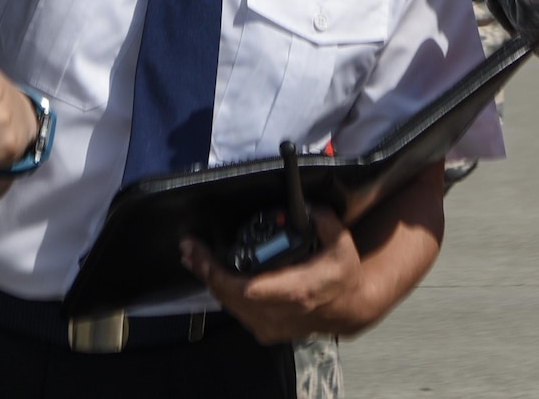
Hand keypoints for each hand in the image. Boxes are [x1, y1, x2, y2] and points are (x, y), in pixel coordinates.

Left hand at [180, 208, 370, 342]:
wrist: (348, 309)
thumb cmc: (342, 275)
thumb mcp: (342, 244)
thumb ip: (324, 221)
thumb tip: (307, 206)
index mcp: (297, 291)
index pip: (251, 289)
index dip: (222, 276)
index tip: (203, 257)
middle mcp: (280, 313)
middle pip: (230, 296)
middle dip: (206, 271)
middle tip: (190, 248)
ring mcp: (271, 326)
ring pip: (229, 305)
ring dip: (210, 280)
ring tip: (194, 256)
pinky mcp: (265, 331)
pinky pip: (236, 312)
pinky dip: (222, 291)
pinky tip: (211, 274)